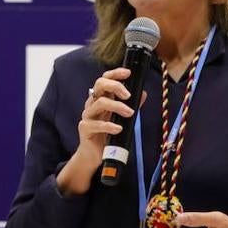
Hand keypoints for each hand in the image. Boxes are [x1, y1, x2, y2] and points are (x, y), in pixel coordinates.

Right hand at [56, 68, 145, 195]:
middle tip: (128, 95)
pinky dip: (109, 125)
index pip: (105, 79)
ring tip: (130, 113)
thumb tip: (143, 94)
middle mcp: (92, 103)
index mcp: (100, 98)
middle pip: (99, 85)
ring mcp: (87, 115)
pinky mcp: (85, 128)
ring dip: (117, 106)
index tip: (128, 73)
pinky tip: (119, 129)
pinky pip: (96, 124)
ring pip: (99, 103)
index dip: (115, 73)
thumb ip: (131, 106)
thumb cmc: (107, 134)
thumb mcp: (121, 119)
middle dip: (115, 86)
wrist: (94, 155)